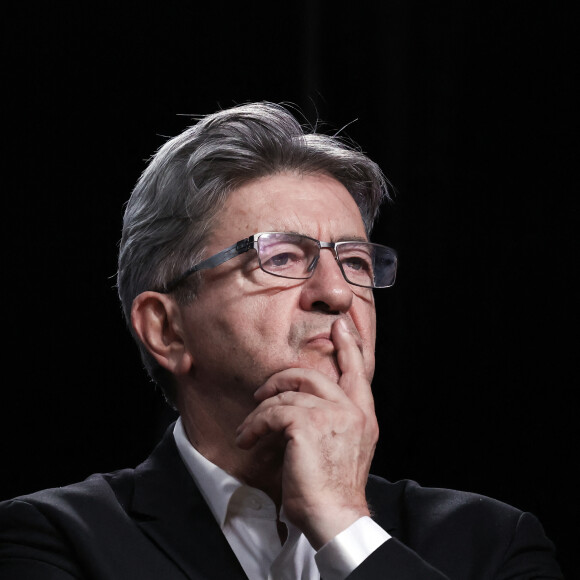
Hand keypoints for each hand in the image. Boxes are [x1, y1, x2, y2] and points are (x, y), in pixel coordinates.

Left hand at [235, 318, 378, 548]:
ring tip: (249, 430)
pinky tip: (248, 439)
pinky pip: (272, 412)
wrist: (334, 516)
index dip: (349, 346)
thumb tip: (308, 406)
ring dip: (260, 413)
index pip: (358, 371)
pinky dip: (255, 425)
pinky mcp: (307, 423)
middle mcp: (351, 409)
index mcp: (363, 415)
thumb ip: (337, 421)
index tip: (340, 326)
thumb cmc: (335, 487)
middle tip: (262, 391)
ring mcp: (330, 414)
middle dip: (281, 378)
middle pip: (312, 375)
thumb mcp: (347, 448)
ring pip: (285, 396)